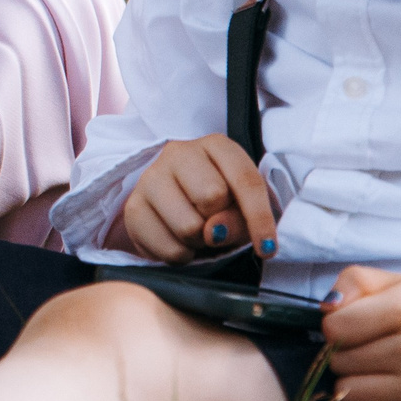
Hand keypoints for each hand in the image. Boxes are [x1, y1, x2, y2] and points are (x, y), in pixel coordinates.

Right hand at [115, 133, 277, 262]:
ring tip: (197, 232)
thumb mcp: (240, 206)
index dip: (260, 217)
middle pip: (212, 198)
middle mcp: (179, 153)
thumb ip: (241, 219)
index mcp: (216, 145)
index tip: (268, 248)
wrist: (174, 201)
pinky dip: (181, 254)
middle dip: (220, 222)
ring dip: (200, 242)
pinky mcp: (133, 207)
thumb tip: (214, 233)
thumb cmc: (218, 202)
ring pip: (188, 226)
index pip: (244, 180)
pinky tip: (179, 240)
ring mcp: (151, 177)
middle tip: (216, 224)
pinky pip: (168, 248)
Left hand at [318, 267, 400, 400]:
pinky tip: (370, 396)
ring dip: (348, 383)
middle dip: (340, 354)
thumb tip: (328, 310)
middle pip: (338, 362)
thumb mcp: (387, 282)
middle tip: (363, 348)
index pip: (335, 328)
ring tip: (368, 369)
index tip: (350, 325)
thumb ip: (352, 282)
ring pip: (347, 395)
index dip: (334, 325)